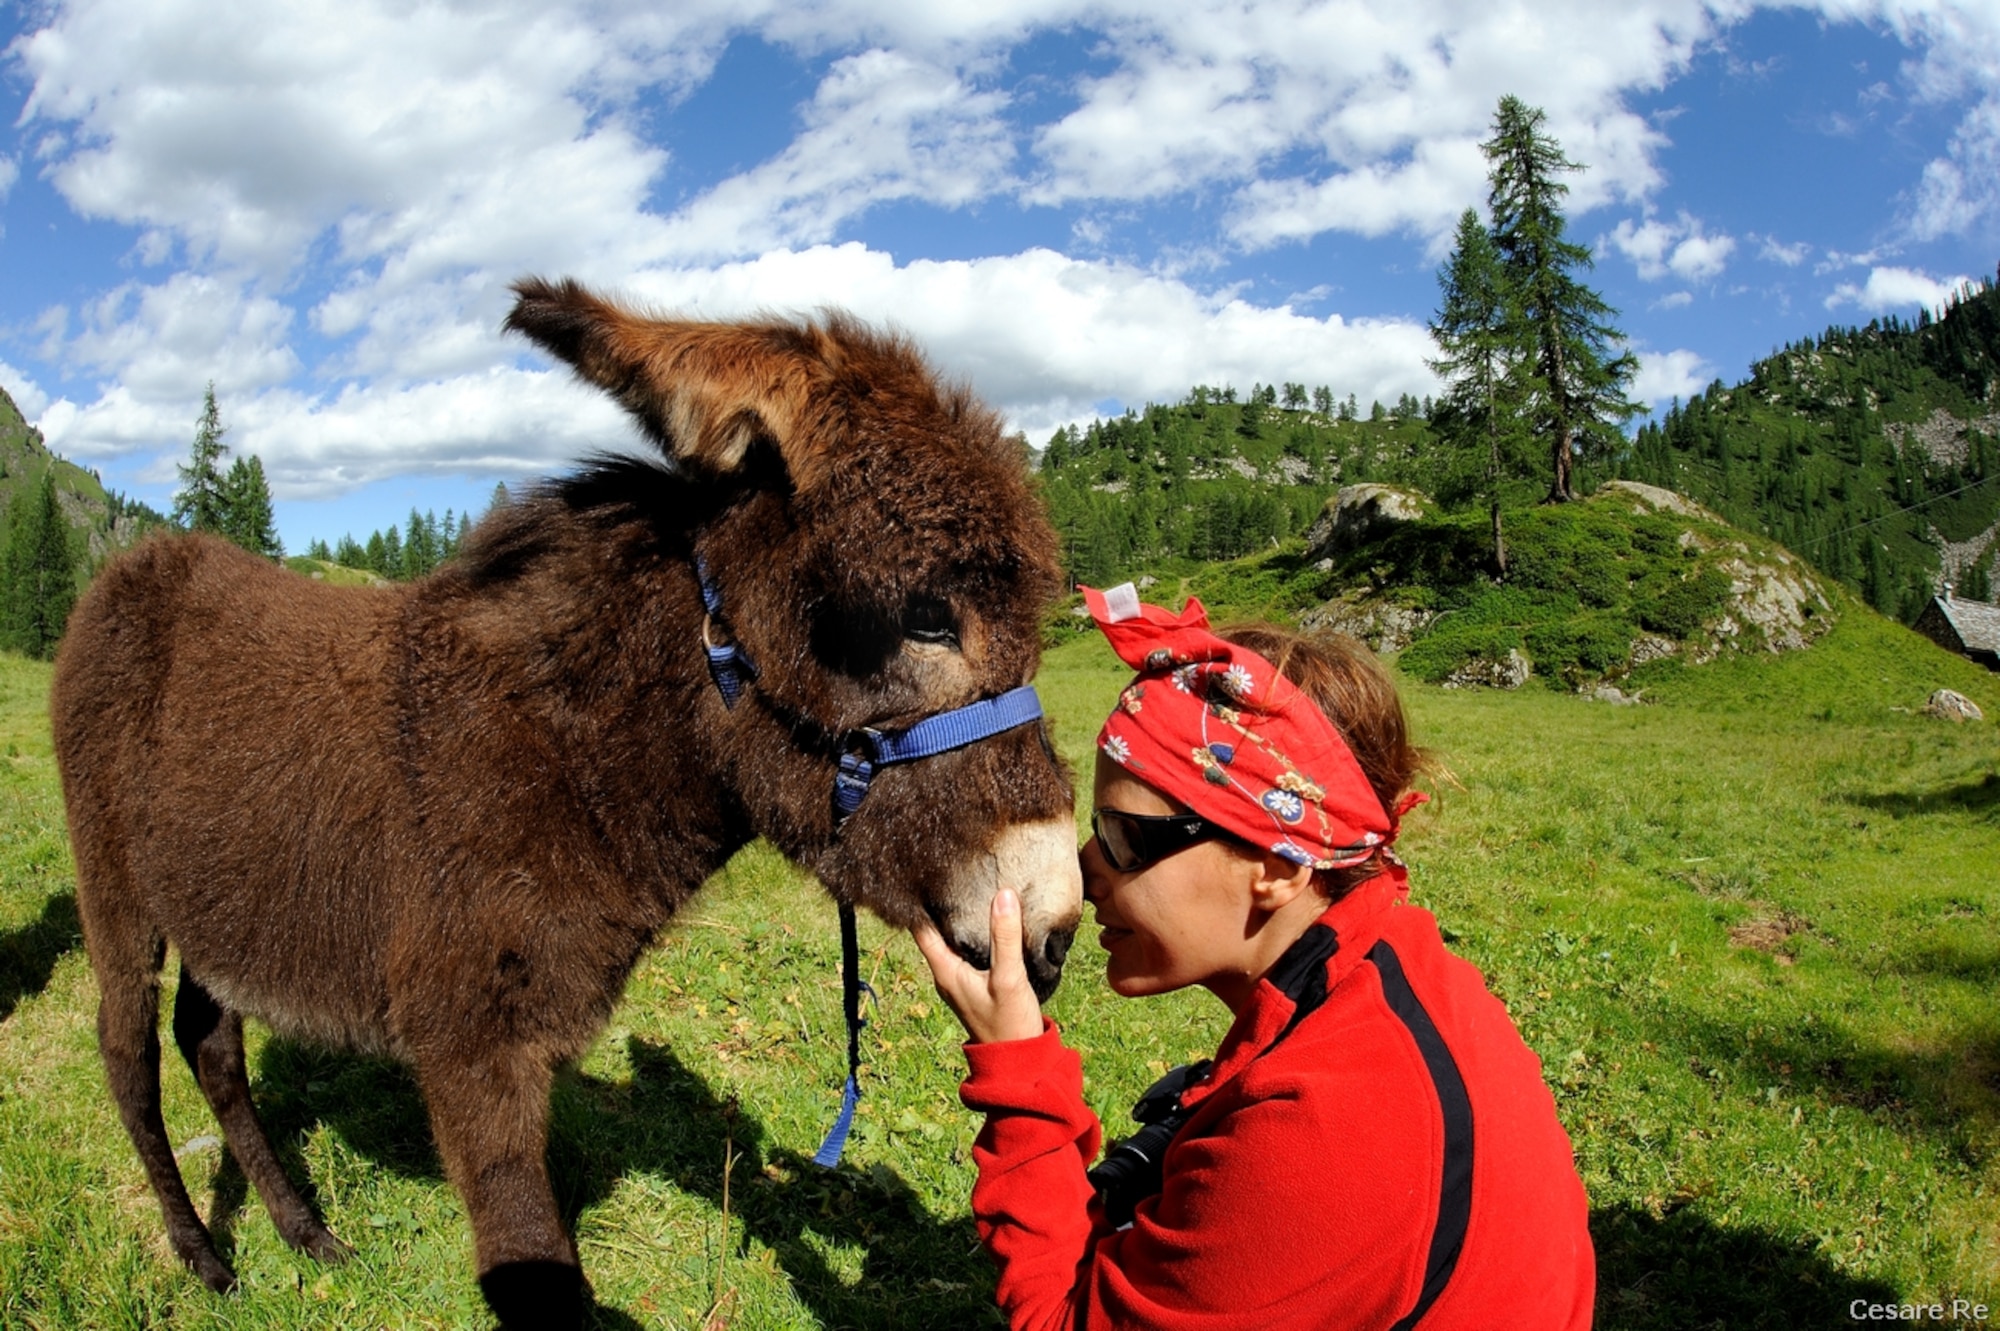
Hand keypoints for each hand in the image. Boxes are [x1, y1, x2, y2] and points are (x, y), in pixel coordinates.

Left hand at [911, 888, 1046, 1043]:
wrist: (1018, 1059)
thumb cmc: (1009, 1022)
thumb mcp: (1008, 976)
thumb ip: (1005, 937)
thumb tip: (1003, 895)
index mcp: (945, 971)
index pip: (921, 929)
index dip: (921, 903)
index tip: (925, 876)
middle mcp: (947, 974)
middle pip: (936, 931)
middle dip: (942, 905)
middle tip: (949, 873)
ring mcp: (961, 980)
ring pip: (953, 941)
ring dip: (959, 919)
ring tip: (966, 887)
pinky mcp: (976, 984)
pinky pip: (968, 950)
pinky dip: (974, 933)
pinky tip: (986, 920)